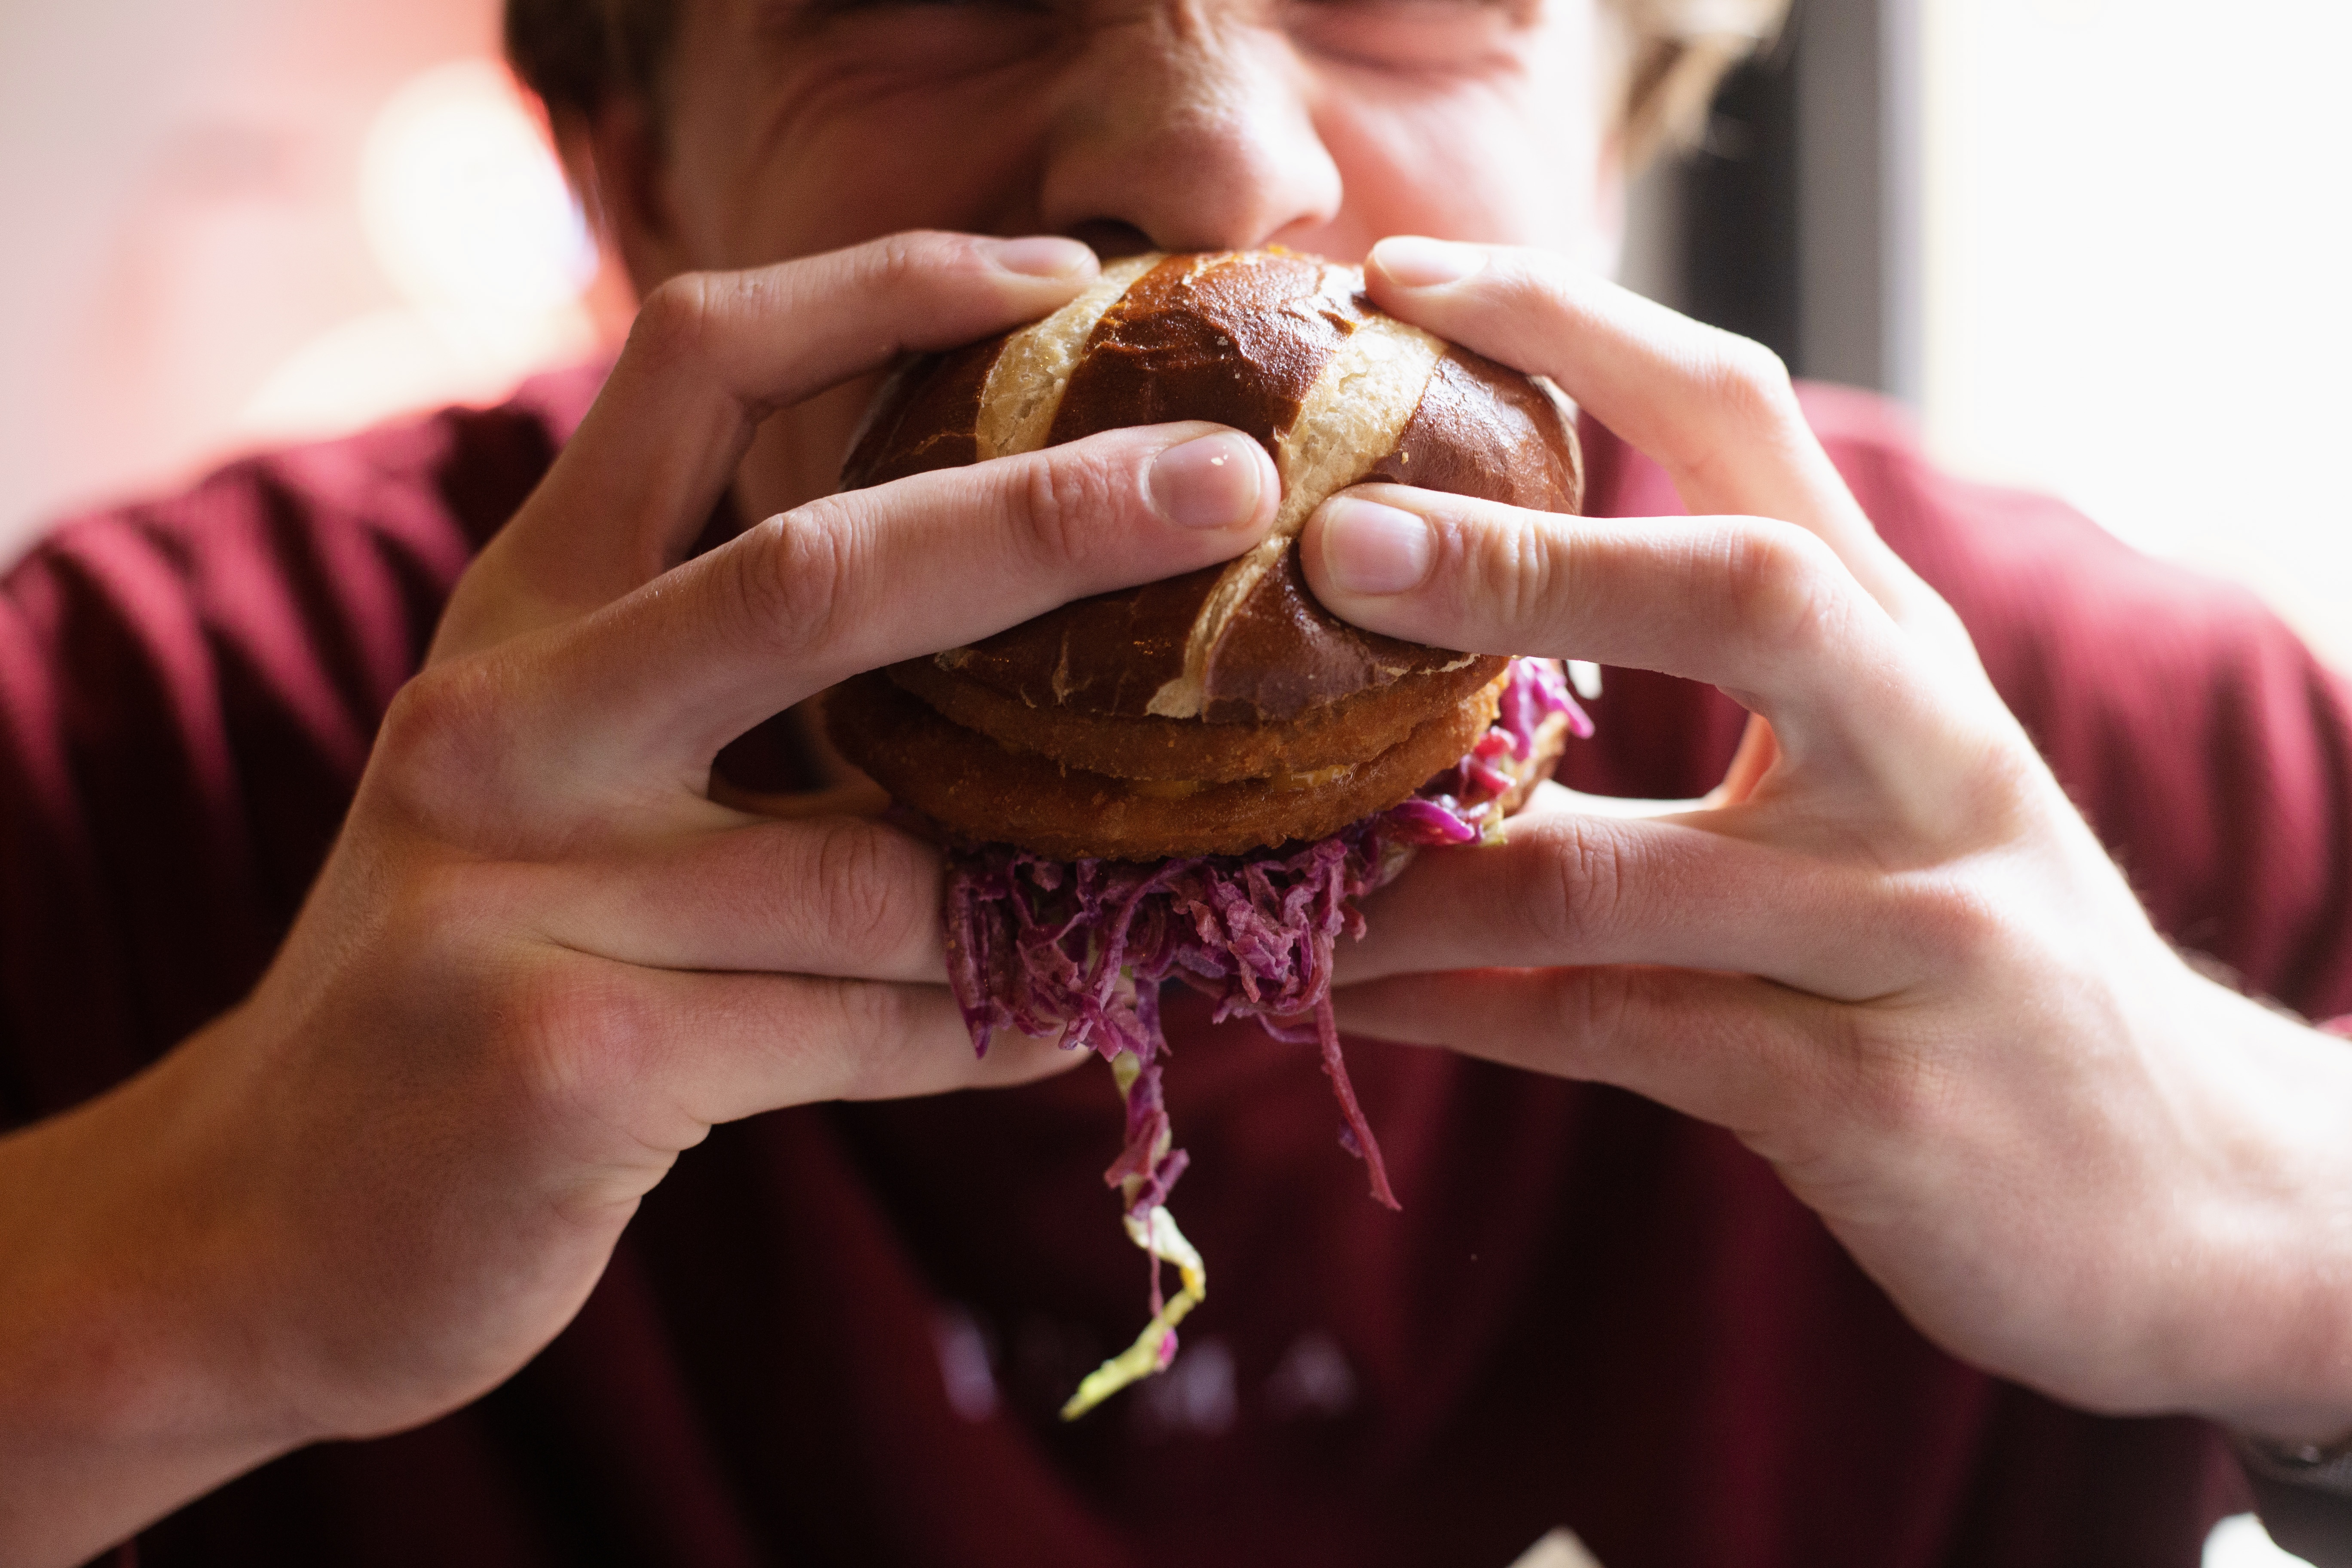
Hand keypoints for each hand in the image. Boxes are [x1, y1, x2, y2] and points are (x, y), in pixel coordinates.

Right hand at [0, 231, 1280, 1565]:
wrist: (269, 1218)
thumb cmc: (482, 971)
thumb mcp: (564, 783)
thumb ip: (741, 704)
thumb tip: (1020, 662)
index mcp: (522, 613)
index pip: (693, 362)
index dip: (883, 286)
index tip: (1057, 279)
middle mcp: (509, 719)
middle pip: (816, 571)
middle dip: (1050, 519)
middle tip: (1235, 491)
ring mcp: (524, 889)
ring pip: (884, 865)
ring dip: (1050, 884)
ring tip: (1176, 887)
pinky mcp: (568, 1056)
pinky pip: (870, 1024)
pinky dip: (997, 1027)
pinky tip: (1070, 1025)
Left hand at [1305, 236, 2351, 1442]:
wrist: (2175, 1187)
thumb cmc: (1956, 942)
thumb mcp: (1875, 776)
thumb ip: (1713, 684)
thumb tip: (1434, 621)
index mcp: (1901, 648)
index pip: (1745, 417)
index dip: (1574, 325)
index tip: (1402, 277)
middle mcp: (1926, 756)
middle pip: (1745, 592)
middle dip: (1530, 563)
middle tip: (1332, 542)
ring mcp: (1914, 928)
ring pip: (1611, 876)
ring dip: (1405, 876)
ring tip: (1237, 860)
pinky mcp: (1867, 1093)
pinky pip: (1607, 1029)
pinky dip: (1448, 1009)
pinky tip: (1334, 988)